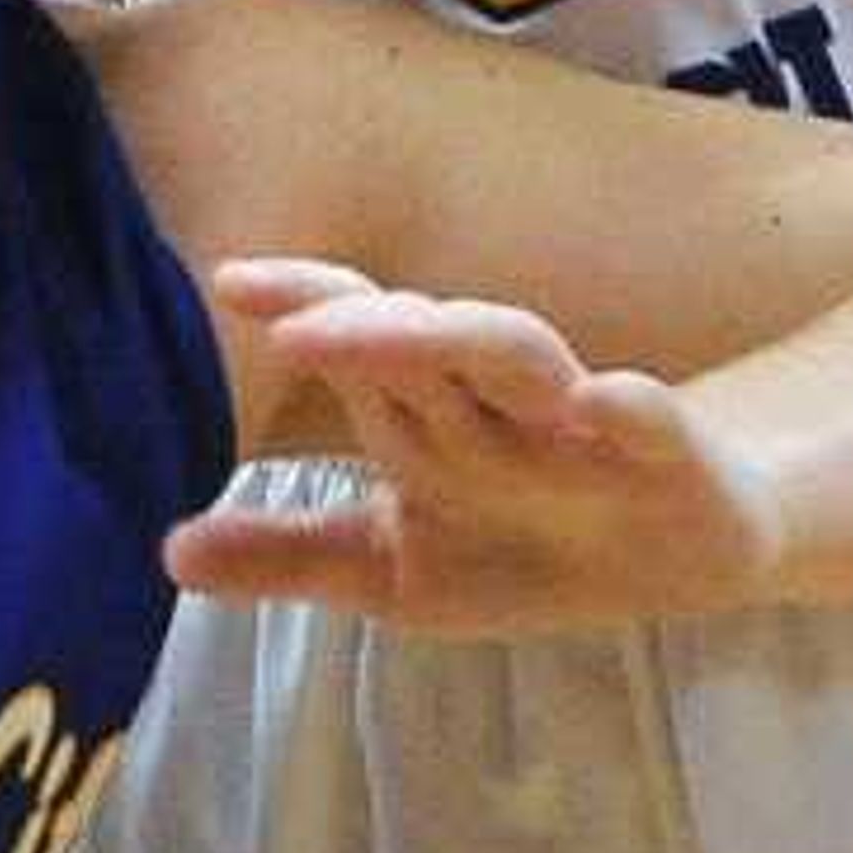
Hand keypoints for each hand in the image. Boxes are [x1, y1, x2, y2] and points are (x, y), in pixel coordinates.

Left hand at [170, 260, 786, 634]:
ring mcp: (583, 421)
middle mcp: (497, 397)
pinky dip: (627, 407)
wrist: (684, 557)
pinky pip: (650, 422)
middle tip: (299, 326)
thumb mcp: (400, 571)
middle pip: (427, 339)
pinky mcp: (670, 458)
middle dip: (368, 328)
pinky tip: (596, 401)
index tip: (225, 281)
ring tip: (412, 331)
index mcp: (431, 411)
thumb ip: (293, 557)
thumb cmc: (529, 544)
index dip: (303, 303)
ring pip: (522, 357)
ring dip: (468, 339)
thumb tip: (168, 551)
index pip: (360, 335)